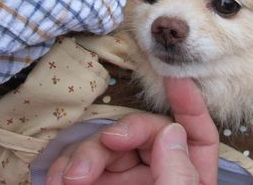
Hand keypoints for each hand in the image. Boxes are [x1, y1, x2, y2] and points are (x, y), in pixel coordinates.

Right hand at [46, 77, 218, 184]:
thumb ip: (177, 174)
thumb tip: (171, 131)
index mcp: (187, 179)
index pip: (197, 135)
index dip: (189, 104)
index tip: (173, 77)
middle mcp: (156, 173)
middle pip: (141, 132)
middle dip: (114, 135)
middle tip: (99, 148)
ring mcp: (124, 180)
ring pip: (105, 145)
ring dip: (83, 155)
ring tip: (67, 179)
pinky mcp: (94, 184)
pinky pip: (80, 164)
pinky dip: (66, 167)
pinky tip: (55, 179)